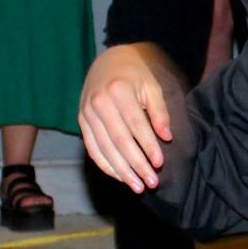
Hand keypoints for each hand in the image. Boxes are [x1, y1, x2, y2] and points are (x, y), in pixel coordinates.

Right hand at [79, 44, 173, 190]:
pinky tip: (120, 177)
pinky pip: (92, 149)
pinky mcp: (81, 121)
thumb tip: (167, 137)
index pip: (135, 125)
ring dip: (122, 171)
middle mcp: (99, 102)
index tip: (159, 163)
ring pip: (105, 149)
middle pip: (119, 141)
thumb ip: (159, 111)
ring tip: (138, 186)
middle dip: (136, 165)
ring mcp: (86, 113)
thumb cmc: (135, 76)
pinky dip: (106, 166)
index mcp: (118, 91)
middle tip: (151, 183)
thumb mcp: (151, 87)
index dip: (148, 146)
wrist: (107, 62)